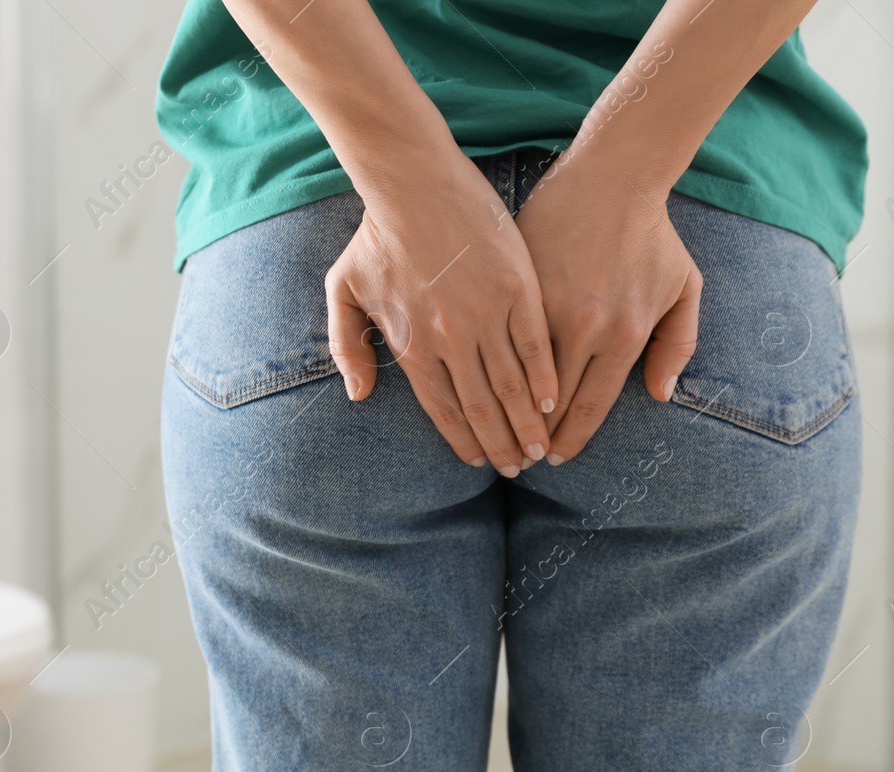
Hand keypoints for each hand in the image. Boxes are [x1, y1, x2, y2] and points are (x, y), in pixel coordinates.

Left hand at [328, 156, 557, 475]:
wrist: (412, 182)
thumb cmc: (375, 236)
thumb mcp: (342, 291)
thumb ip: (346, 347)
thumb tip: (358, 396)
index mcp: (412, 344)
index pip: (441, 407)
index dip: (461, 439)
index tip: (477, 462)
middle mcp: (449, 338)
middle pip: (480, 405)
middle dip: (499, 443)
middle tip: (517, 467)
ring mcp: (486, 313)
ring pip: (511, 384)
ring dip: (526, 422)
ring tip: (539, 448)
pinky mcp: (517, 287)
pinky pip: (535, 345)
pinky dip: (544, 377)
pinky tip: (552, 401)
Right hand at [514, 165, 701, 463]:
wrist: (611, 177)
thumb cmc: (652, 237)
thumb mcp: (685, 288)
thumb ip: (677, 345)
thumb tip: (660, 396)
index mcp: (622, 333)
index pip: (591, 406)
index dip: (572, 439)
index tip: (557, 459)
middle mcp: (582, 326)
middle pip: (552, 402)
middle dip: (537, 436)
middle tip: (525, 457)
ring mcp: (544, 306)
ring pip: (522, 376)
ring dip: (510, 410)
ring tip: (502, 432)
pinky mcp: (518, 287)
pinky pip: (504, 339)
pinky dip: (495, 367)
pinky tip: (486, 386)